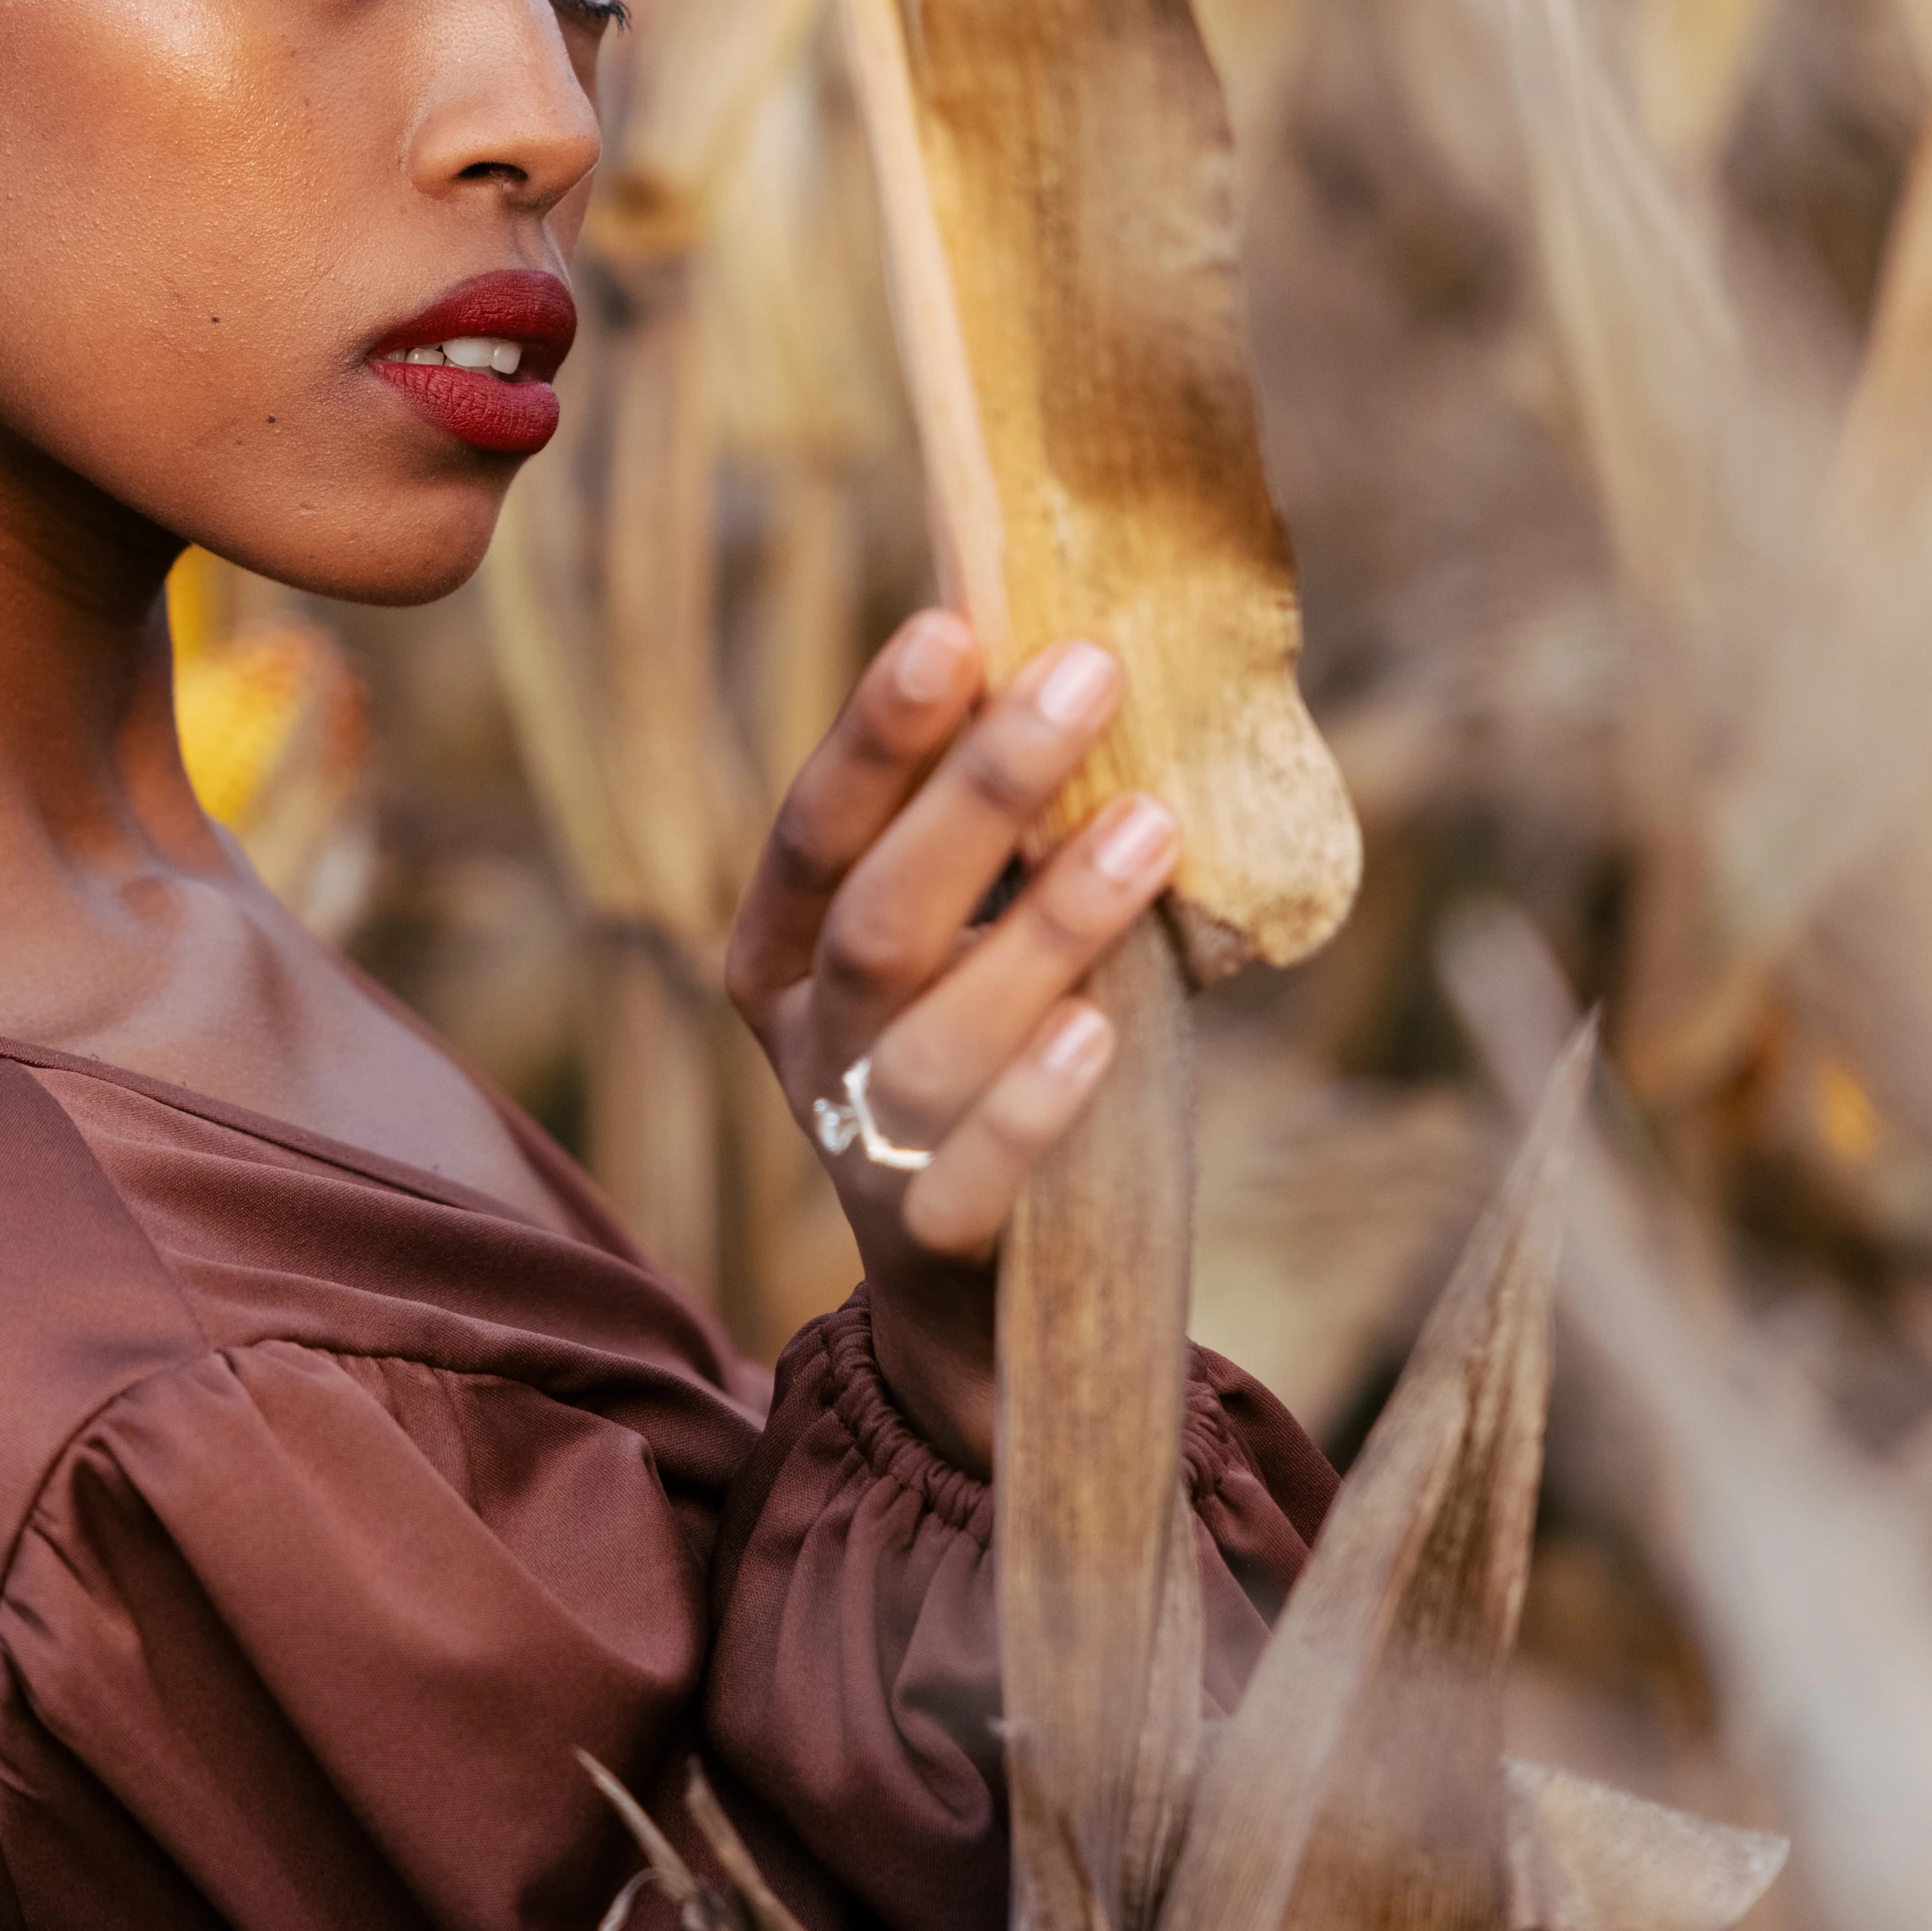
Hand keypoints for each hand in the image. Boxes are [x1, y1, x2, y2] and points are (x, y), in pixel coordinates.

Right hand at [724, 610, 1180, 1473]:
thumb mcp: (964, 948)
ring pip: (928, 1033)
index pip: (816, 827)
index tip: (956, 625)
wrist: (979, 1305)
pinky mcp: (927, 1247)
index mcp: (783, 954)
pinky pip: (968, 1178)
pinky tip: (1100, 1031)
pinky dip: (1028, 1105)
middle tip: (1087, 672)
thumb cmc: (995, 1066)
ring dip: (1041, 925)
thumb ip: (993, 848)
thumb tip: (1078, 664)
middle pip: (875, 912)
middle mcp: (806, 1046)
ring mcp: (857, 1150)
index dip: (878, 730)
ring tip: (1148, 827)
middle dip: (978, 787)